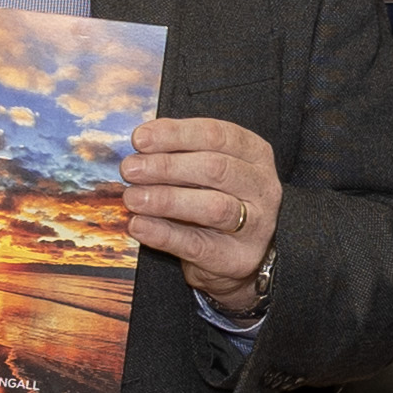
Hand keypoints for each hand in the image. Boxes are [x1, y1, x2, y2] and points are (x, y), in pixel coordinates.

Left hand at [124, 115, 282, 317]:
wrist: (236, 255)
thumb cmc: (216, 198)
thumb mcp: (206, 170)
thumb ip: (181, 153)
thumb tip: (139, 143)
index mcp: (256, 153)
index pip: (217, 135)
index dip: (175, 134)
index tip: (139, 138)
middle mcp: (262, 186)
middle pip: (215, 168)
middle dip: (166, 166)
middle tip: (130, 169)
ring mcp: (256, 224)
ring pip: (212, 207)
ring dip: (166, 199)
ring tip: (132, 198)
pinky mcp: (237, 257)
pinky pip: (197, 244)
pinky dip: (164, 234)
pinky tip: (138, 225)